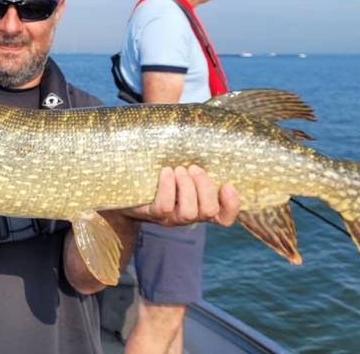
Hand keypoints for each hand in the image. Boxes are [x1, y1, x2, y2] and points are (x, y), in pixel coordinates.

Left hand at [123, 165, 239, 227]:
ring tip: (179, 170)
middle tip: (193, 168)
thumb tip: (211, 141)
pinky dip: (168, 187)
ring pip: (189, 212)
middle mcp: (190, 215)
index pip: (224, 217)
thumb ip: (198, 165)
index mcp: (202, 205)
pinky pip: (165, 206)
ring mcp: (172, 218)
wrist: (128, 185)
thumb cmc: (163, 172)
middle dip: (204, 186)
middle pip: (209, 211)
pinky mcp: (153, 214)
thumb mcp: (183, 169)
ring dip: (186, 187)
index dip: (231, 205)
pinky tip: (165, 172)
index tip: (227, 184)